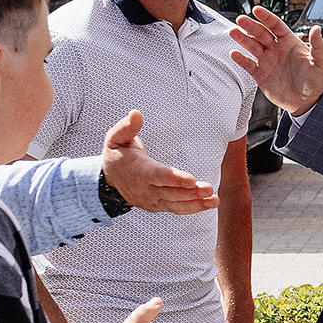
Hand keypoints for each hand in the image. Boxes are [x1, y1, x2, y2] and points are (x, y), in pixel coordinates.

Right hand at [101, 111, 219, 214]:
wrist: (108, 182)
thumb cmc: (116, 156)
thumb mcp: (115, 139)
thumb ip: (126, 127)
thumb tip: (136, 114)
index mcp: (139, 172)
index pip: (159, 176)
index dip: (175, 179)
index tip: (191, 180)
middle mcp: (146, 189)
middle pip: (171, 193)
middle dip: (190, 193)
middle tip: (209, 189)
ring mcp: (153, 200)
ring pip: (176, 204)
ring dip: (196, 203)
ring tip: (214, 200)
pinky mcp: (159, 205)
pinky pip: (177, 209)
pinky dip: (193, 208)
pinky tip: (209, 203)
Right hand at [229, 7, 322, 114]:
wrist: (307, 102)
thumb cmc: (315, 81)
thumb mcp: (320, 63)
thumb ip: (318, 46)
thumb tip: (317, 28)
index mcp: (290, 42)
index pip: (276, 26)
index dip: (266, 17)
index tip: (257, 10)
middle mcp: (276, 49)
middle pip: (261, 33)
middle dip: (251, 26)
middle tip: (241, 19)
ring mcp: (267, 61)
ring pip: (252, 46)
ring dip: (243, 39)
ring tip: (233, 31)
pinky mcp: (260, 74)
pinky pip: (248, 64)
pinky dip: (241, 59)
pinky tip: (234, 53)